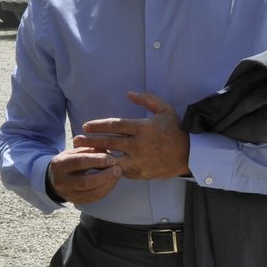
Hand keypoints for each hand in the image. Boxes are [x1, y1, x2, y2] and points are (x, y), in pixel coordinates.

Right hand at [47, 146, 121, 204]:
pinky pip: (95, 198)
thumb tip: (109, 154)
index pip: (80, 162)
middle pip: (85, 182)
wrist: (57, 177)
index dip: (97, 161)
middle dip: (104, 175)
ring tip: (117, 174)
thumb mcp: (76, 151)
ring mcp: (68, 194)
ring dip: (108, 184)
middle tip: (117, 169)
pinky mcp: (77, 202)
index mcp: (59, 164)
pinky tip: (113, 182)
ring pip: (92, 193)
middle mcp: (61, 182)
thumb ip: (91, 150)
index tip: (112, 158)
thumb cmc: (70, 161)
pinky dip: (106, 189)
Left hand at [75, 91, 189, 180]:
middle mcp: (138, 144)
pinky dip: (108, 168)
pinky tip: (98, 166)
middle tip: (76, 140)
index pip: (114, 125)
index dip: (98, 125)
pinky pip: (120, 171)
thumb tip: (128, 93)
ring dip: (96, 157)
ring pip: (111, 159)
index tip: (86, 126)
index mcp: (142, 127)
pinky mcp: (139, 173)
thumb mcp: (164, 109)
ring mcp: (138, 161)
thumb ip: (147, 99)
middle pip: (108, 142)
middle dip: (90, 141)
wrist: (190, 155)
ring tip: (83, 155)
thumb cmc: (176, 130)